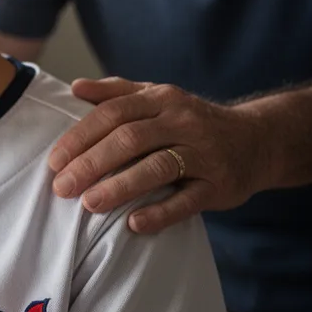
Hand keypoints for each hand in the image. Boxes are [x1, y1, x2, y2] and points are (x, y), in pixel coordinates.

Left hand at [49, 77, 269, 232]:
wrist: (257, 140)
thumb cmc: (191, 121)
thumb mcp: (157, 98)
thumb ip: (116, 92)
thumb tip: (75, 87)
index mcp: (161, 99)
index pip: (112, 114)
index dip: (80, 137)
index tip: (54, 161)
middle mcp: (183, 122)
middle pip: (129, 139)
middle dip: (91, 163)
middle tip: (61, 187)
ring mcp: (203, 154)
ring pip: (157, 168)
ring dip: (119, 187)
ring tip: (89, 204)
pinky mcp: (220, 185)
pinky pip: (188, 201)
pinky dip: (160, 212)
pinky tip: (133, 224)